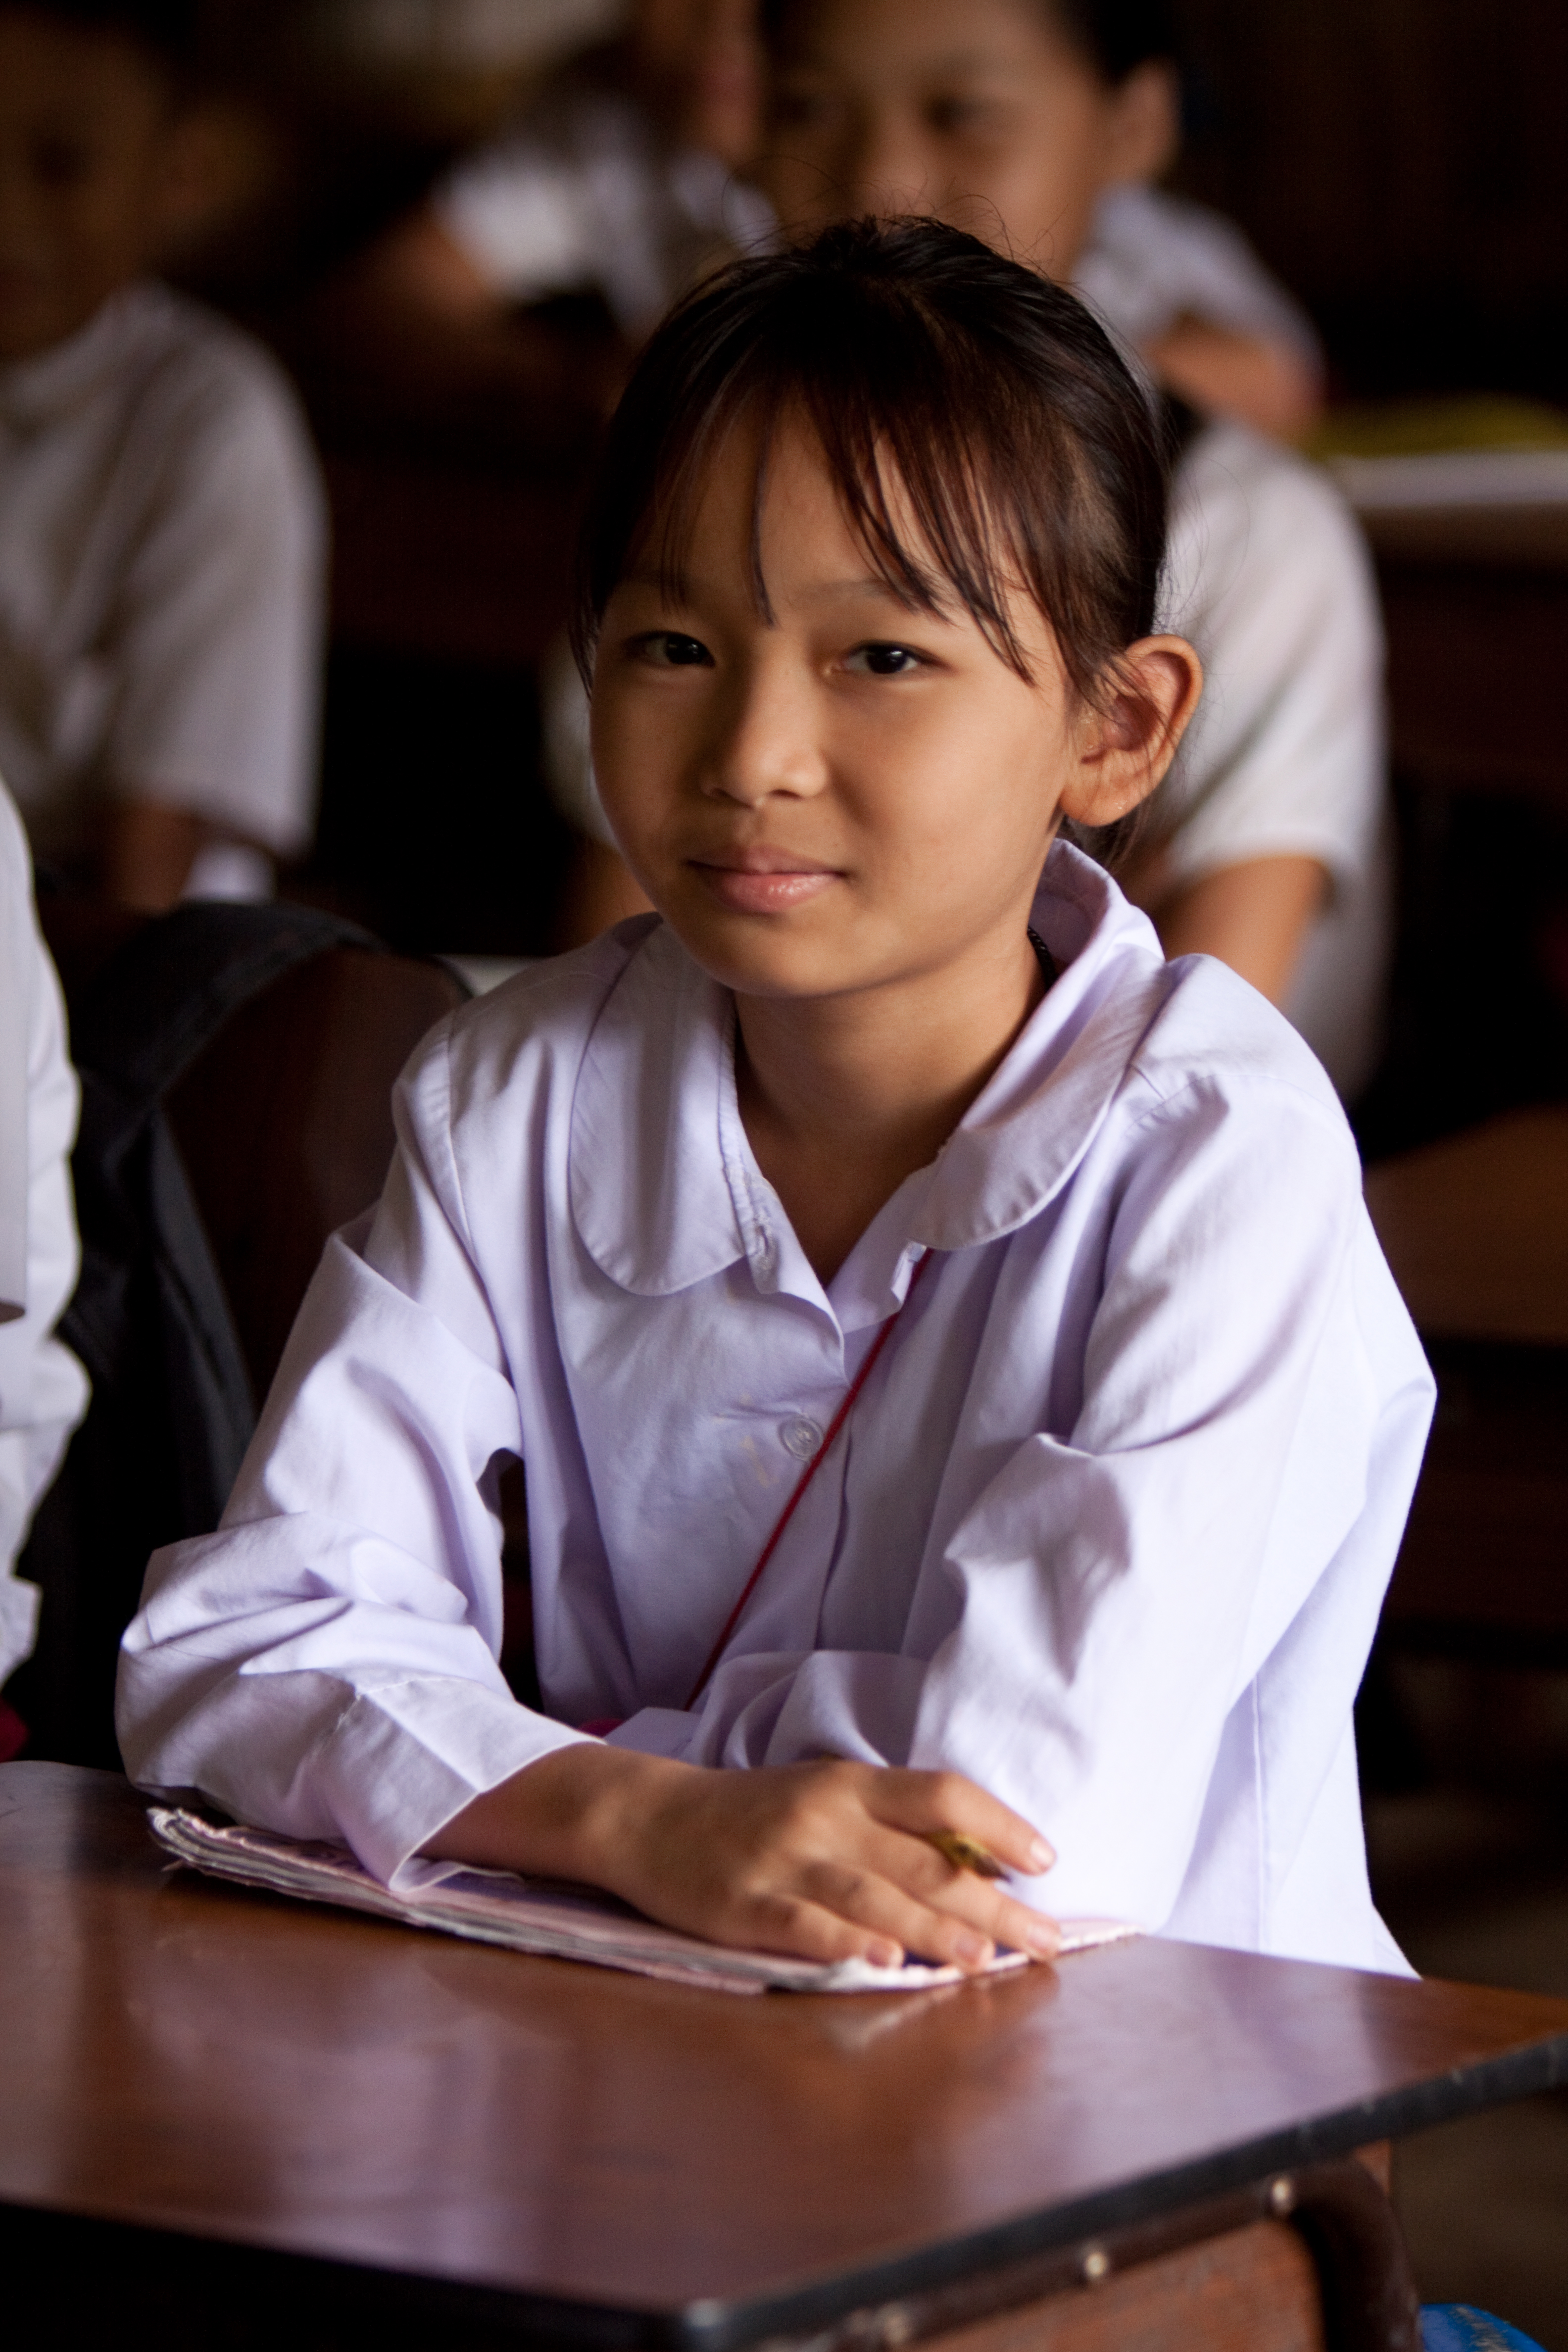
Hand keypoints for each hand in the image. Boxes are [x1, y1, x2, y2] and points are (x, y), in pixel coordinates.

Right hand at [430, 1748, 1060, 1971]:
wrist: (649, 1817)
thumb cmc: (753, 1815)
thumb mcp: (824, 1798)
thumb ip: (891, 1828)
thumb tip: (979, 1868)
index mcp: (850, 1784)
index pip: (941, 1796)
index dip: (999, 1825)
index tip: (1047, 1862)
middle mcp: (824, 1816)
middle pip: (923, 1859)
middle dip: (994, 1904)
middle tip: (1047, 1941)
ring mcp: (783, 1861)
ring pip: (874, 1893)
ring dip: (934, 1929)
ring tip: (985, 1959)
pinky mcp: (743, 1905)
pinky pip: (803, 1924)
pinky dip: (846, 1942)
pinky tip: (882, 1960)